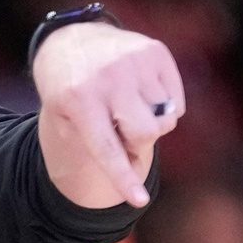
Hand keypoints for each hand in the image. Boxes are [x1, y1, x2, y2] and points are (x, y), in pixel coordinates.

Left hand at [33, 20, 183, 207]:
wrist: (72, 41)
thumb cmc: (70, 91)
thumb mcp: (66, 118)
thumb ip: (97, 146)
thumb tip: (136, 165)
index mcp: (78, 100)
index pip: (106, 148)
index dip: (123, 176)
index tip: (138, 201)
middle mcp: (108, 78)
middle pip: (147, 134)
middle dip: (139, 142)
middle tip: (123, 132)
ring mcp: (134, 61)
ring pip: (166, 118)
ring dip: (151, 121)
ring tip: (128, 107)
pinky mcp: (155, 52)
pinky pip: (177, 101)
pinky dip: (165, 106)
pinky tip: (142, 92)